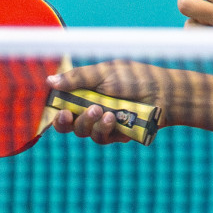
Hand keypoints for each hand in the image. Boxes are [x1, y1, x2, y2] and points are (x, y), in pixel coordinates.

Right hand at [47, 60, 169, 145]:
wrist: (163, 91)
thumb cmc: (135, 77)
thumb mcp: (105, 73)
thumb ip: (78, 78)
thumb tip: (49, 81)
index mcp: (86, 93)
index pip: (63, 106)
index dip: (56, 112)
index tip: (57, 110)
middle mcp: (93, 110)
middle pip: (69, 125)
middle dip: (66, 122)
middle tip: (69, 114)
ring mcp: (105, 124)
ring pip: (85, 132)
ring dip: (89, 123)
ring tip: (102, 111)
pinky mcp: (118, 135)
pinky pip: (103, 138)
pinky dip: (104, 130)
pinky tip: (112, 119)